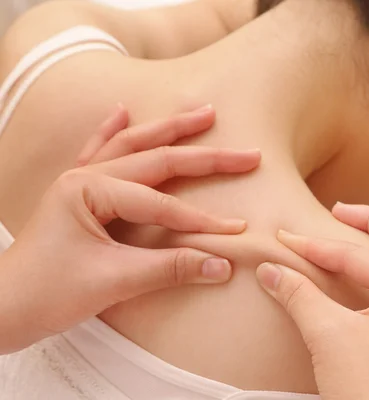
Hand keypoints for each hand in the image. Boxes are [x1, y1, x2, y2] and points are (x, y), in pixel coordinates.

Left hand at [0, 106, 260, 353]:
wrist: (0, 310)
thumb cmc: (45, 294)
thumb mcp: (112, 281)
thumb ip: (170, 269)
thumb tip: (221, 265)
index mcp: (89, 191)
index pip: (160, 204)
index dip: (201, 220)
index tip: (236, 230)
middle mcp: (85, 177)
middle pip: (156, 159)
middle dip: (205, 157)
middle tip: (246, 154)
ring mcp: (79, 182)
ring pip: (133, 147)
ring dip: (170, 130)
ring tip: (204, 113)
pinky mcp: (78, 195)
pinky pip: (99, 154)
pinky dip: (112, 132)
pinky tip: (122, 112)